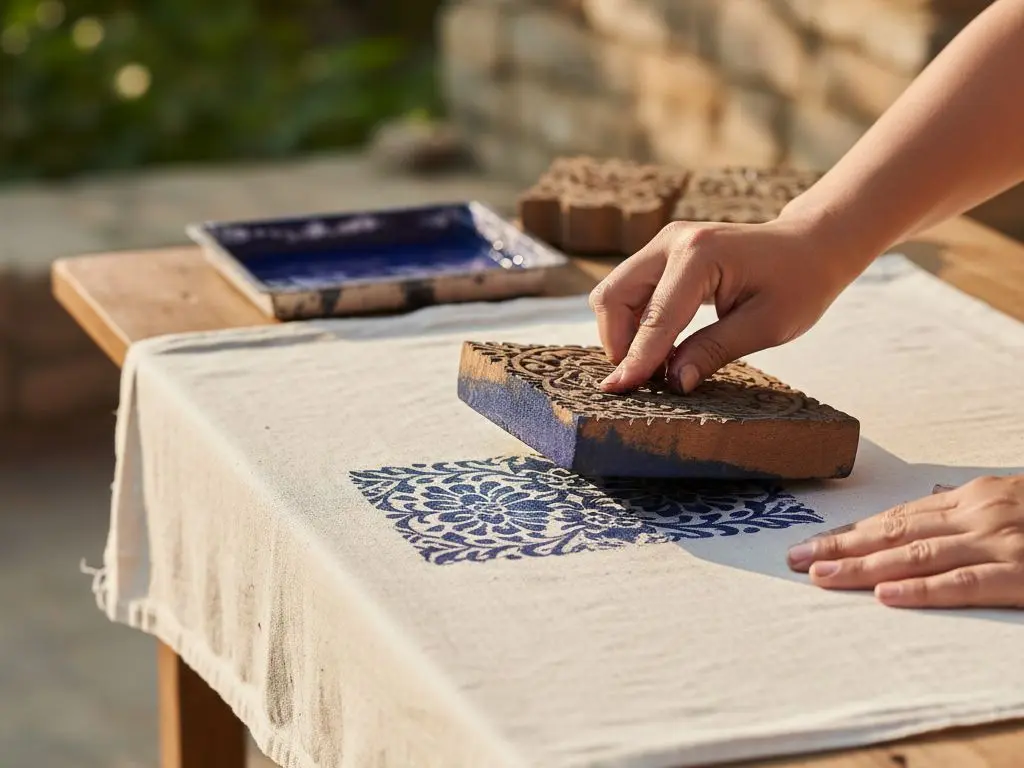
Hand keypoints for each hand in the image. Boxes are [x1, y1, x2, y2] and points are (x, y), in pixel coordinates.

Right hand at [588, 215, 856, 393]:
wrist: (810, 247)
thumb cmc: (799, 283)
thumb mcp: (766, 326)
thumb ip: (714, 351)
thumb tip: (673, 383)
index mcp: (700, 255)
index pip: (655, 318)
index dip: (636, 360)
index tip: (617, 391)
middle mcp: (673, 241)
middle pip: (614, 296)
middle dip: (619, 343)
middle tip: (642, 381)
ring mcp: (665, 243)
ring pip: (615, 293)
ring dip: (624, 334)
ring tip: (656, 366)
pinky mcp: (663, 253)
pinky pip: (629, 290)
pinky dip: (634, 322)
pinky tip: (660, 348)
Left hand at [787, 475, 1023, 608]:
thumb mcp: (1011, 502)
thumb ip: (968, 511)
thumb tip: (928, 509)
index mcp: (971, 498)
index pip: (899, 517)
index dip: (854, 532)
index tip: (817, 543)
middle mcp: (976, 516)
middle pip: (894, 532)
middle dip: (841, 546)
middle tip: (797, 558)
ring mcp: (996, 543)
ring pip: (916, 555)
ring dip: (863, 567)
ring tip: (821, 576)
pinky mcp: (1020, 574)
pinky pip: (963, 583)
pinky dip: (921, 589)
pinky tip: (884, 595)